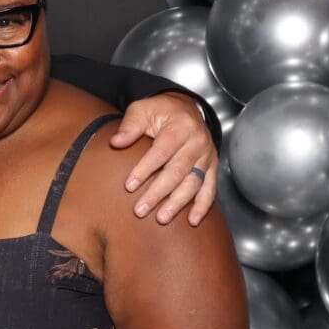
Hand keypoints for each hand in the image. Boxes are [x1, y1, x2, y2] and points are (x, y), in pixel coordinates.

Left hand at [111, 92, 216, 225]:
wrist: (186, 108)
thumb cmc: (160, 111)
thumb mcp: (142, 109)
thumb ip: (130, 126)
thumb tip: (116, 142)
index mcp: (180, 127)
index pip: (161, 152)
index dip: (145, 169)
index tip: (129, 186)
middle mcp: (197, 142)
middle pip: (177, 171)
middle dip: (158, 193)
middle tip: (141, 210)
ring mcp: (207, 156)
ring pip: (193, 183)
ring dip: (178, 203)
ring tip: (162, 218)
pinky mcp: (211, 166)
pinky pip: (210, 188)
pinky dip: (203, 206)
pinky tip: (193, 220)